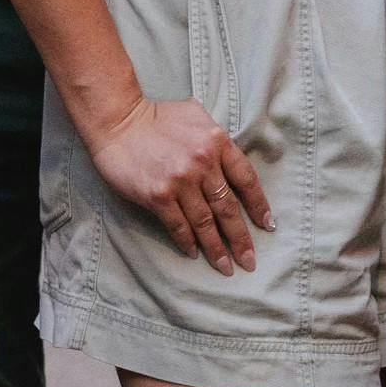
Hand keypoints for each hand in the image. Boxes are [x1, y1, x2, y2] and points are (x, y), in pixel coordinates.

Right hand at [86, 97, 269, 274]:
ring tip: (226, 267)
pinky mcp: (158, 195)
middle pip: (229, 208)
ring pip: (205, 222)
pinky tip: (195, 254)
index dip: (259, 205)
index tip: (267, 225)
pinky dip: (188, 242)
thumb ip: (216, 142)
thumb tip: (231, 166)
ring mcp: (181, 181)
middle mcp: (203, 163)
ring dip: (217, 248)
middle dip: (241, 238)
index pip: (247, 179)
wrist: (118, 121)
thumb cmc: (157, 118)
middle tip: (249, 261)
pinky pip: (178, 226)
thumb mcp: (197, 118)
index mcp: (217, 142)